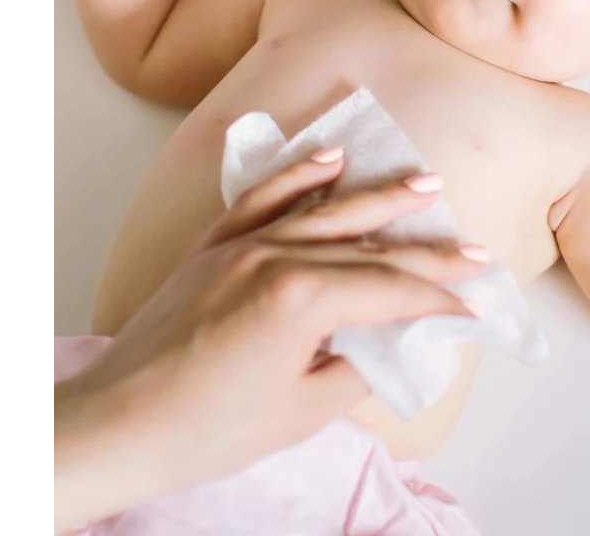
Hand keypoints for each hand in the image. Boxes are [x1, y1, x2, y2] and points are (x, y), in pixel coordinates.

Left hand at [54, 150, 485, 528]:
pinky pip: (261, 199)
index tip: (475, 307)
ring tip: (426, 183)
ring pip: (325, 211)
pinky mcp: (213, 247)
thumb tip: (392, 342)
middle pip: (369, 248)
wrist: (115, 425)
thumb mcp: (303, 411)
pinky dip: (297, 176)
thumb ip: (358, 366)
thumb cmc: (207, 430)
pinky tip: (332, 158)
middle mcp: (275, 256)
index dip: (439, 300)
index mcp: (301, 299)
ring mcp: (241, 245)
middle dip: (428, 252)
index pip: (391, 291)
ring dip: (380, 197)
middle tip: (474, 250)